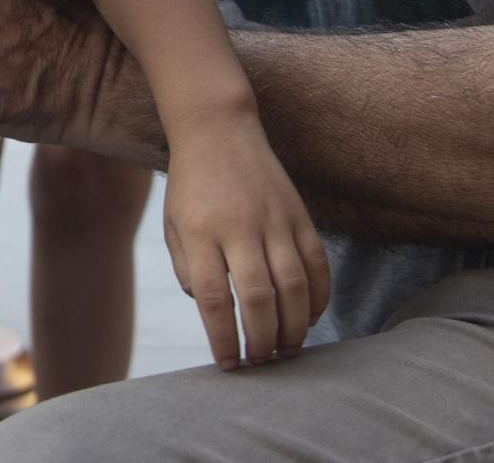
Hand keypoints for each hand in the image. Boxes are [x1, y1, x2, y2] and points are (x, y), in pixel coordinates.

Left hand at [161, 123, 329, 369]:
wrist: (218, 130)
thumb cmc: (191, 186)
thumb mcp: (173, 226)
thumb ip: (188, 271)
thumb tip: (215, 312)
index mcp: (201, 233)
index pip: (214, 299)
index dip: (223, 339)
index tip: (227, 364)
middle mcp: (240, 226)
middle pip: (259, 298)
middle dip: (262, 340)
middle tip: (261, 362)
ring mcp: (274, 219)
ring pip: (294, 285)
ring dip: (294, 327)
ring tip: (287, 349)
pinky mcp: (299, 213)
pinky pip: (318, 264)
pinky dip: (319, 298)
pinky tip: (309, 318)